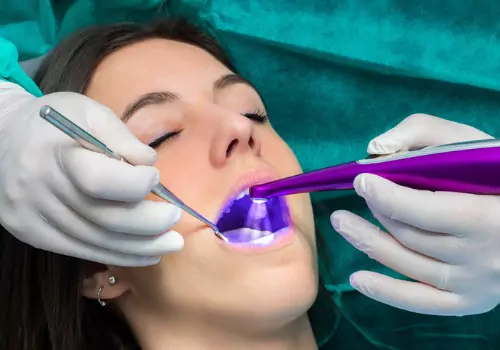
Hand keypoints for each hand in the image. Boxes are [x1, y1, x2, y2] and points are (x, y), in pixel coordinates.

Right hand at [0, 82, 182, 265]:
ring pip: (95, 241)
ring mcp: (31, 217)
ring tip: (171, 244)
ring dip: (139, 247)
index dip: (134, 185)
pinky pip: (80, 251)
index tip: (155, 177)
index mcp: (53, 152)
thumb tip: (150, 164)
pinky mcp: (32, 234)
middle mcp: (38, 190)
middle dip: (148, 224)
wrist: (0, 138)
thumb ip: (121, 136)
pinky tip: (145, 253)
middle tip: (176, 219)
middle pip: (102, 218)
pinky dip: (117, 254)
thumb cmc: (53, 121)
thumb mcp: (89, 112)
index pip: (97, 181)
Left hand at [331, 113, 499, 315]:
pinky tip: (357, 279)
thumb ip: (425, 133)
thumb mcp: (471, 144)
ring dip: (367, 242)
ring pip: (408, 264)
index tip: (361, 180)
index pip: (424, 211)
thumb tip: (376, 149)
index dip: (386, 195)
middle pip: (411, 236)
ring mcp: (475, 285)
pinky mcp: (469, 302)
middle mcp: (482, 258)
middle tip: (358, 193)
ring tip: (341, 222)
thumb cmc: (498, 176)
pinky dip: (385, 293)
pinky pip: (420, 303)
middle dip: (377, 210)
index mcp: (488, 216)